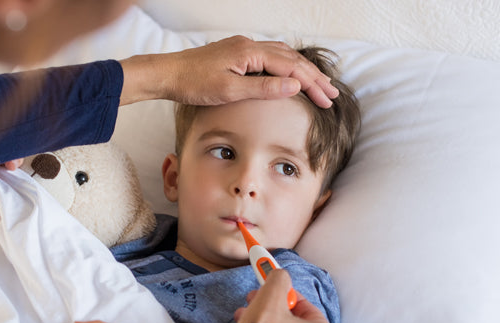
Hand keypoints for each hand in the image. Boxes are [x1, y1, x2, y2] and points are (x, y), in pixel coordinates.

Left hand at [119, 35, 338, 107]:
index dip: (312, 84)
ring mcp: (243, 48)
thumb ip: (264, 88)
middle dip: (314, 77)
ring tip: (318, 85)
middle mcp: (249, 45)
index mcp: (250, 53)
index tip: (327, 100)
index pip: (291, 67)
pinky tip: (289, 74)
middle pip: (291, 58)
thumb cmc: (194, 84)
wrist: (168, 74)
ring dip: (301, 70)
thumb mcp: (230, 91)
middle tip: (332, 95)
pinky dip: (286, 66)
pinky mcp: (236, 53)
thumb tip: (295, 85)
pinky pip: (269, 56)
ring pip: (282, 55)